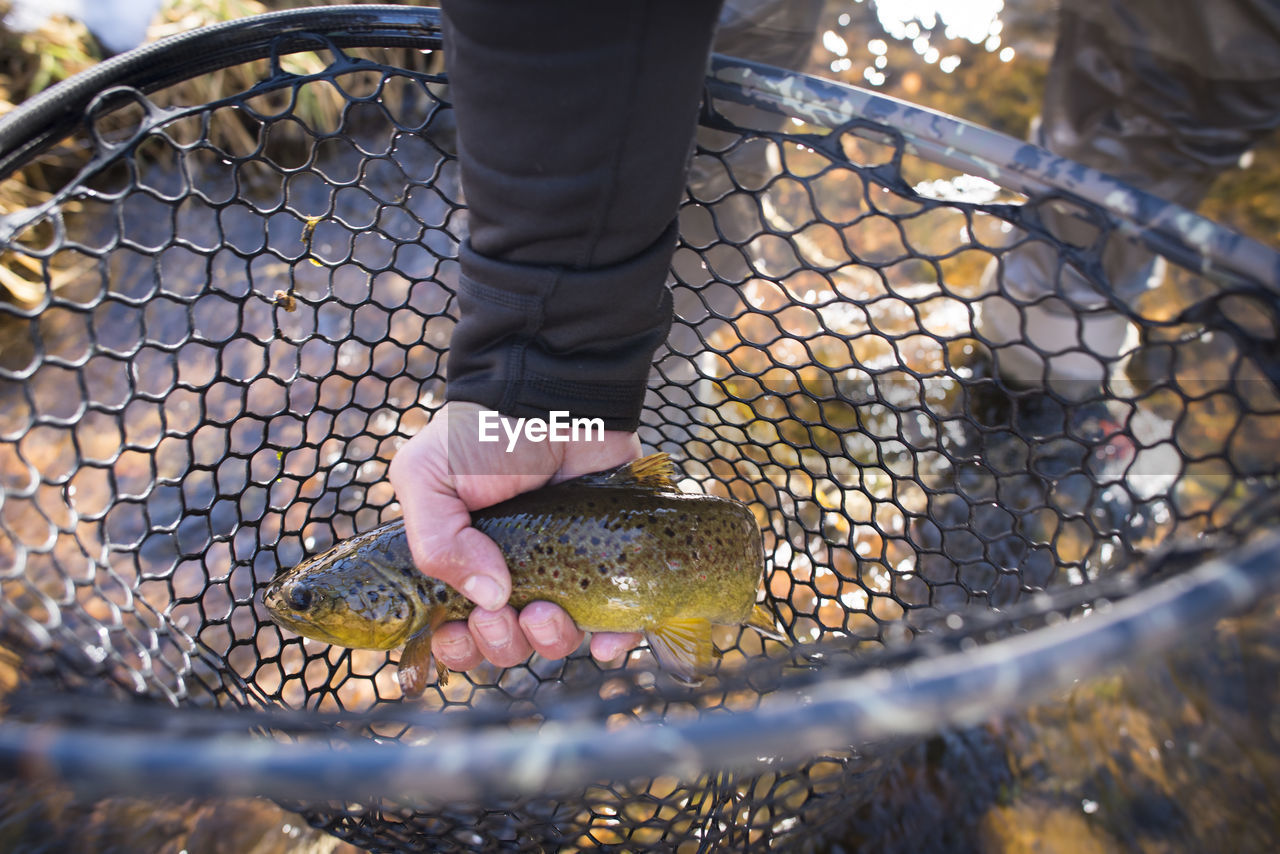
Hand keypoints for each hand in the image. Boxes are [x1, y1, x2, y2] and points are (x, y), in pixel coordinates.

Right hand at [387, 401, 642, 672]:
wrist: (556, 396)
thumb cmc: (484, 435)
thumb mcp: (427, 478)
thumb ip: (436, 543)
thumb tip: (490, 599)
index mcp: (464, 562)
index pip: (456, 632)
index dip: (458, 645)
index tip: (461, 629)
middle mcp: (513, 574)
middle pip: (507, 646)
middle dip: (502, 643)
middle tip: (503, 611)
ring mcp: (565, 570)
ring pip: (558, 640)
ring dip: (549, 641)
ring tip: (547, 610)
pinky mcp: (612, 561)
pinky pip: (619, 622)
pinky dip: (614, 640)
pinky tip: (605, 641)